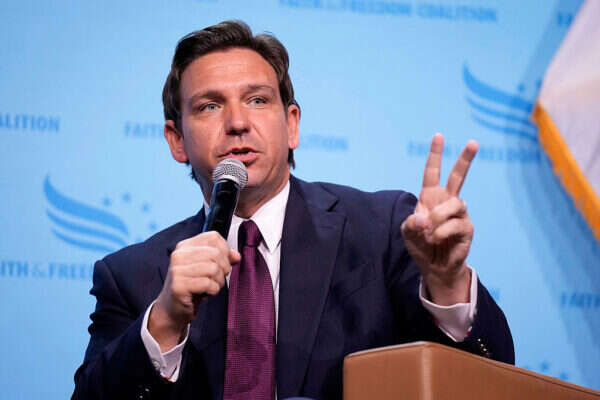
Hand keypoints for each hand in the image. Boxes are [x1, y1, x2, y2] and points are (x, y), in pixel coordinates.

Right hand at [148, 231, 240, 351]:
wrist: (172, 309)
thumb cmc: (191, 287)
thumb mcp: (207, 268)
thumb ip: (223, 258)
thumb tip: (237, 256)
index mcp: (185, 246)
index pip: (213, 237)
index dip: (225, 250)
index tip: (222, 262)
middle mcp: (179, 255)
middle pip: (216, 253)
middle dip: (224, 268)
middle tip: (217, 279)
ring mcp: (177, 270)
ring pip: (213, 268)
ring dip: (218, 281)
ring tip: (210, 287)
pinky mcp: (179, 285)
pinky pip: (208, 283)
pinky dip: (213, 290)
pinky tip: (205, 294)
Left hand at [401, 134, 477, 304]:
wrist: (434, 267)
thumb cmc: (421, 245)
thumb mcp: (408, 232)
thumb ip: (411, 222)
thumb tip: (425, 218)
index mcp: (431, 197)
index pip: (433, 172)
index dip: (435, 155)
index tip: (439, 136)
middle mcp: (447, 202)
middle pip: (458, 176)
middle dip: (466, 159)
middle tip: (474, 142)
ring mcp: (459, 214)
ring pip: (454, 204)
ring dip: (438, 218)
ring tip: (430, 233)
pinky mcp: (467, 228)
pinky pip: (456, 224)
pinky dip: (442, 232)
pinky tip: (436, 239)